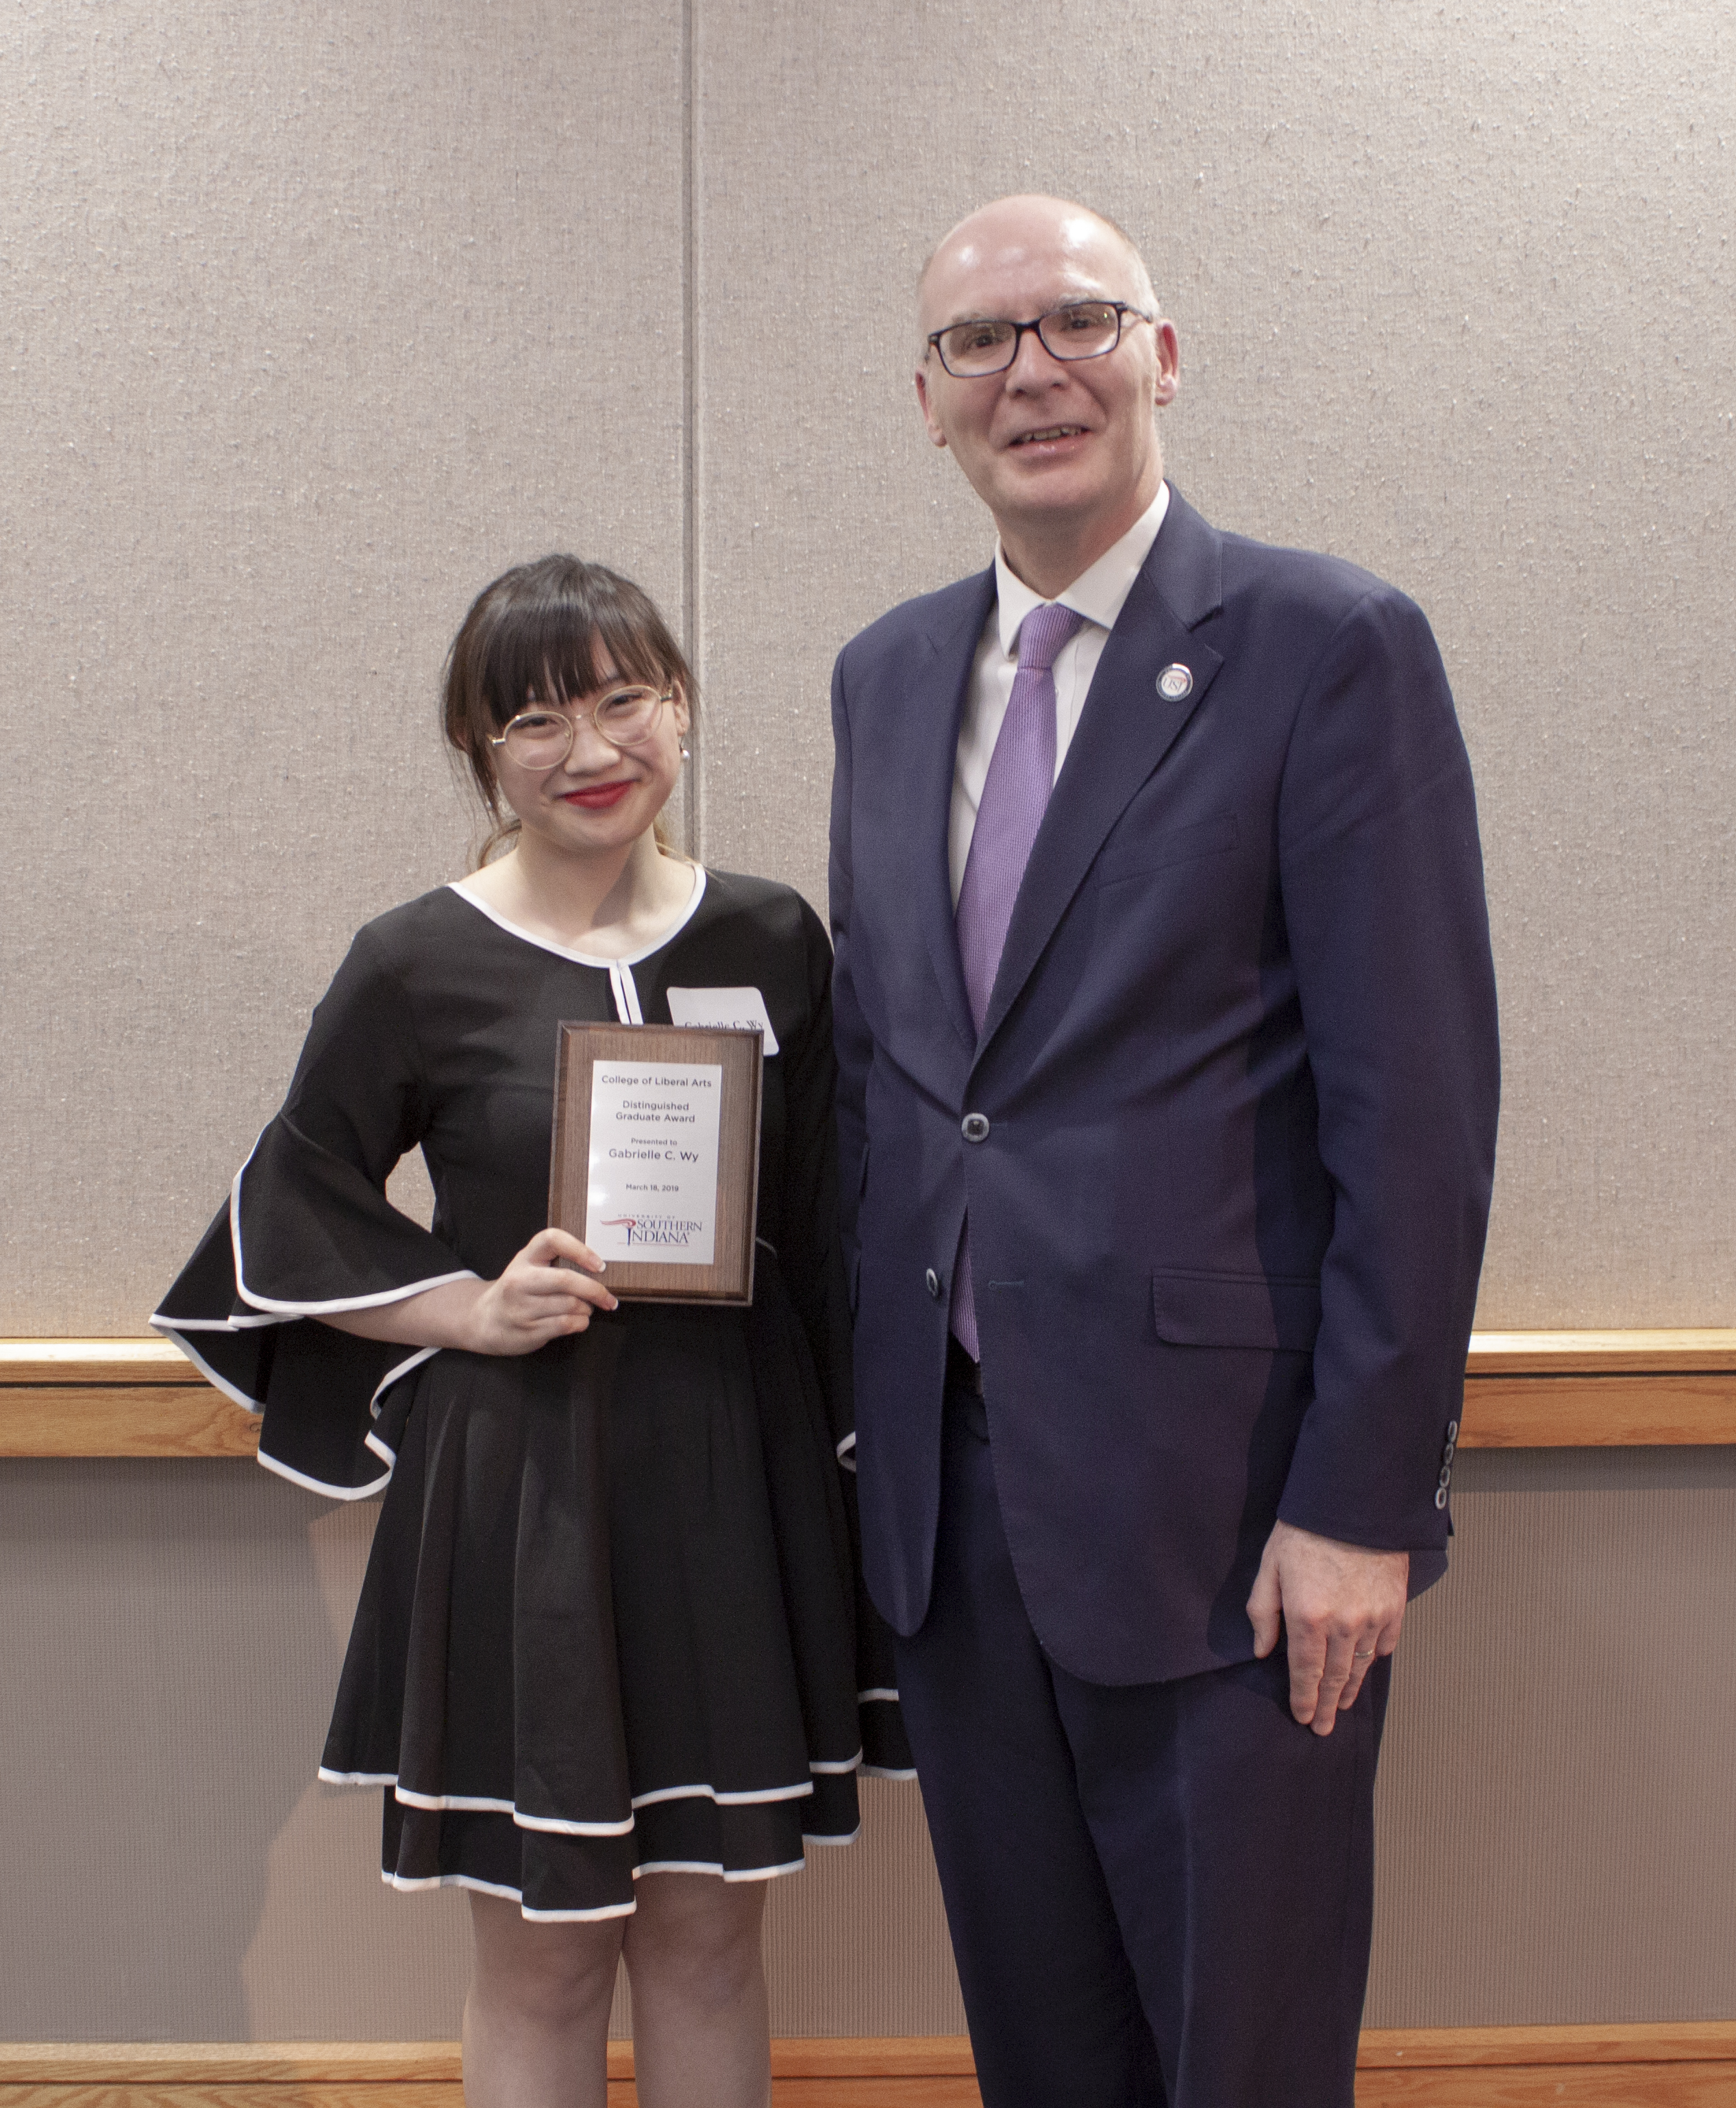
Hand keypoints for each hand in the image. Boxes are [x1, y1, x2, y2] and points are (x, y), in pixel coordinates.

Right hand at [458, 1229, 617, 1353]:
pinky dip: (581, 1323)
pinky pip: (566, 1324)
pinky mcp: (527, 1330)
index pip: (552, 1240)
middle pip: (566, 1279)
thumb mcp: (528, 1267)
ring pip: (570, 1305)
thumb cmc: (517, 1290)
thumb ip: (556, 1262)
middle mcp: (520, 1280)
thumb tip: (600, 1269)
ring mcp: (522, 1307)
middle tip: (609, 1298)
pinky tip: (579, 1320)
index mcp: (525, 1258)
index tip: (599, 1265)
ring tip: (586, 1308)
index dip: (579, 1249)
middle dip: (595, 1290)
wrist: (485, 1320)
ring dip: (587, 1309)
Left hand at [1246, 1520, 1408, 1734]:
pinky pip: (1386, 1643)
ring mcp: (1373, 1617)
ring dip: (1351, 1689)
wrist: (1353, 1502)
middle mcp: (1343, 1625)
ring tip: (1344, 1705)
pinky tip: (1368, 1665)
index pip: (1305, 1672)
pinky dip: (1376, 1657)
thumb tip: (1262, 1651)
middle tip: (1325, 1728)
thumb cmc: (1304, 1530)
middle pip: (1335, 1677)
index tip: (1304, 1718)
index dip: (1304, 1698)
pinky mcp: (1395, 1606)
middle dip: (1328, 1705)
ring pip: (1362, 1665)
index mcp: (1307, 1617)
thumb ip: (1263, 1612)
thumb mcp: (1270, 1565)